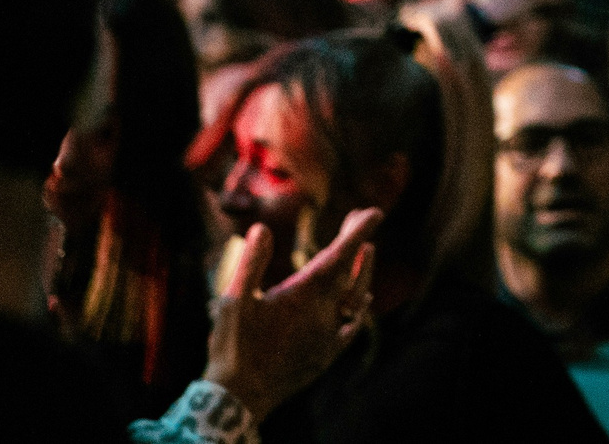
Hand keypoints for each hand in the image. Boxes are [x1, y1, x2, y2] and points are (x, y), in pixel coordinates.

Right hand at [202, 208, 380, 417]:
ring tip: (367, 249)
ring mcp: (329, 335)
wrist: (241, 397)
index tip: (375, 212)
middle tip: (360, 218)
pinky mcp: (327, 354)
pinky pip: (352, 326)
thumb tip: (263, 228)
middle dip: (358, 242)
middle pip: (349, 270)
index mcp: (303, 295)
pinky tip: (362, 299)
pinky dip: (360, 307)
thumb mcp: (233, 301)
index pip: (338, 256)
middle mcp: (323, 312)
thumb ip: (251, 263)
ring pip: (356, 296)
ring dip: (363, 270)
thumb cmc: (233, 346)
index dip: (357, 232)